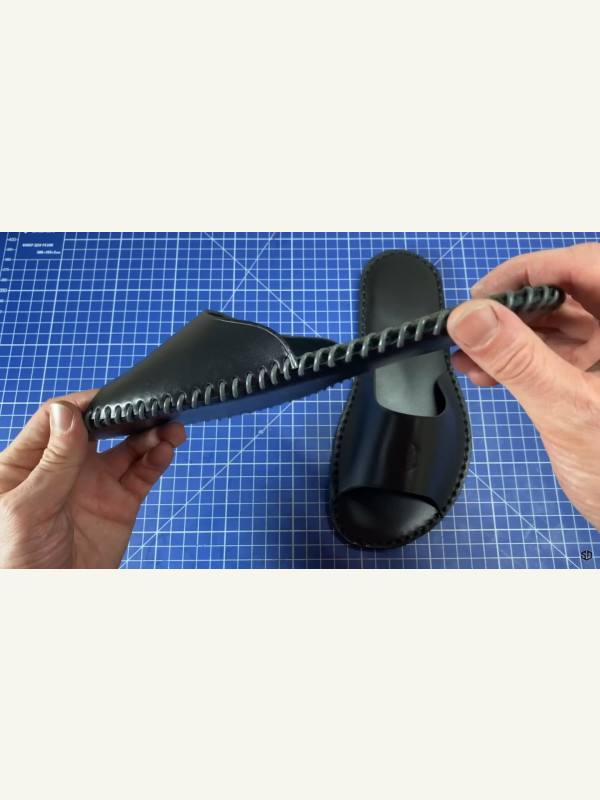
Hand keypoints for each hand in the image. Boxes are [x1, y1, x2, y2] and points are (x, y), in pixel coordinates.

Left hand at [0, 389, 185, 567]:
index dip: (83, 405)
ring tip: (169, 429)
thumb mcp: (26, 509)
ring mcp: (93, 486)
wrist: (46, 604)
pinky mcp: (118, 506)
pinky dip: (156, 459)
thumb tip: (68, 414)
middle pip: (98, 428)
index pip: (56, 420)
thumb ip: (53, 462)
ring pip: (126, 448)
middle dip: (125, 414)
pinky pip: (141, 475)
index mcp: (27, 463)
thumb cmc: (15, 562)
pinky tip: (164, 450)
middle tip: (149, 407)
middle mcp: (63, 469)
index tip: (109, 398)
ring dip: (149, 434)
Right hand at [447, 241, 599, 531]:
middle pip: (568, 292)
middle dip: (512, 307)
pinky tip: (483, 370)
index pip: (587, 266)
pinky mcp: (595, 379)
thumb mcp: (569, 412)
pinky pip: (552, 354)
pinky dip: (517, 358)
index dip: (532, 269)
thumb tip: (473, 318)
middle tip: (472, 322)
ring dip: (509, 334)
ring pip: (557, 323)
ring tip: (469, 350)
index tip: (486, 292)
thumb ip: (519, 361)